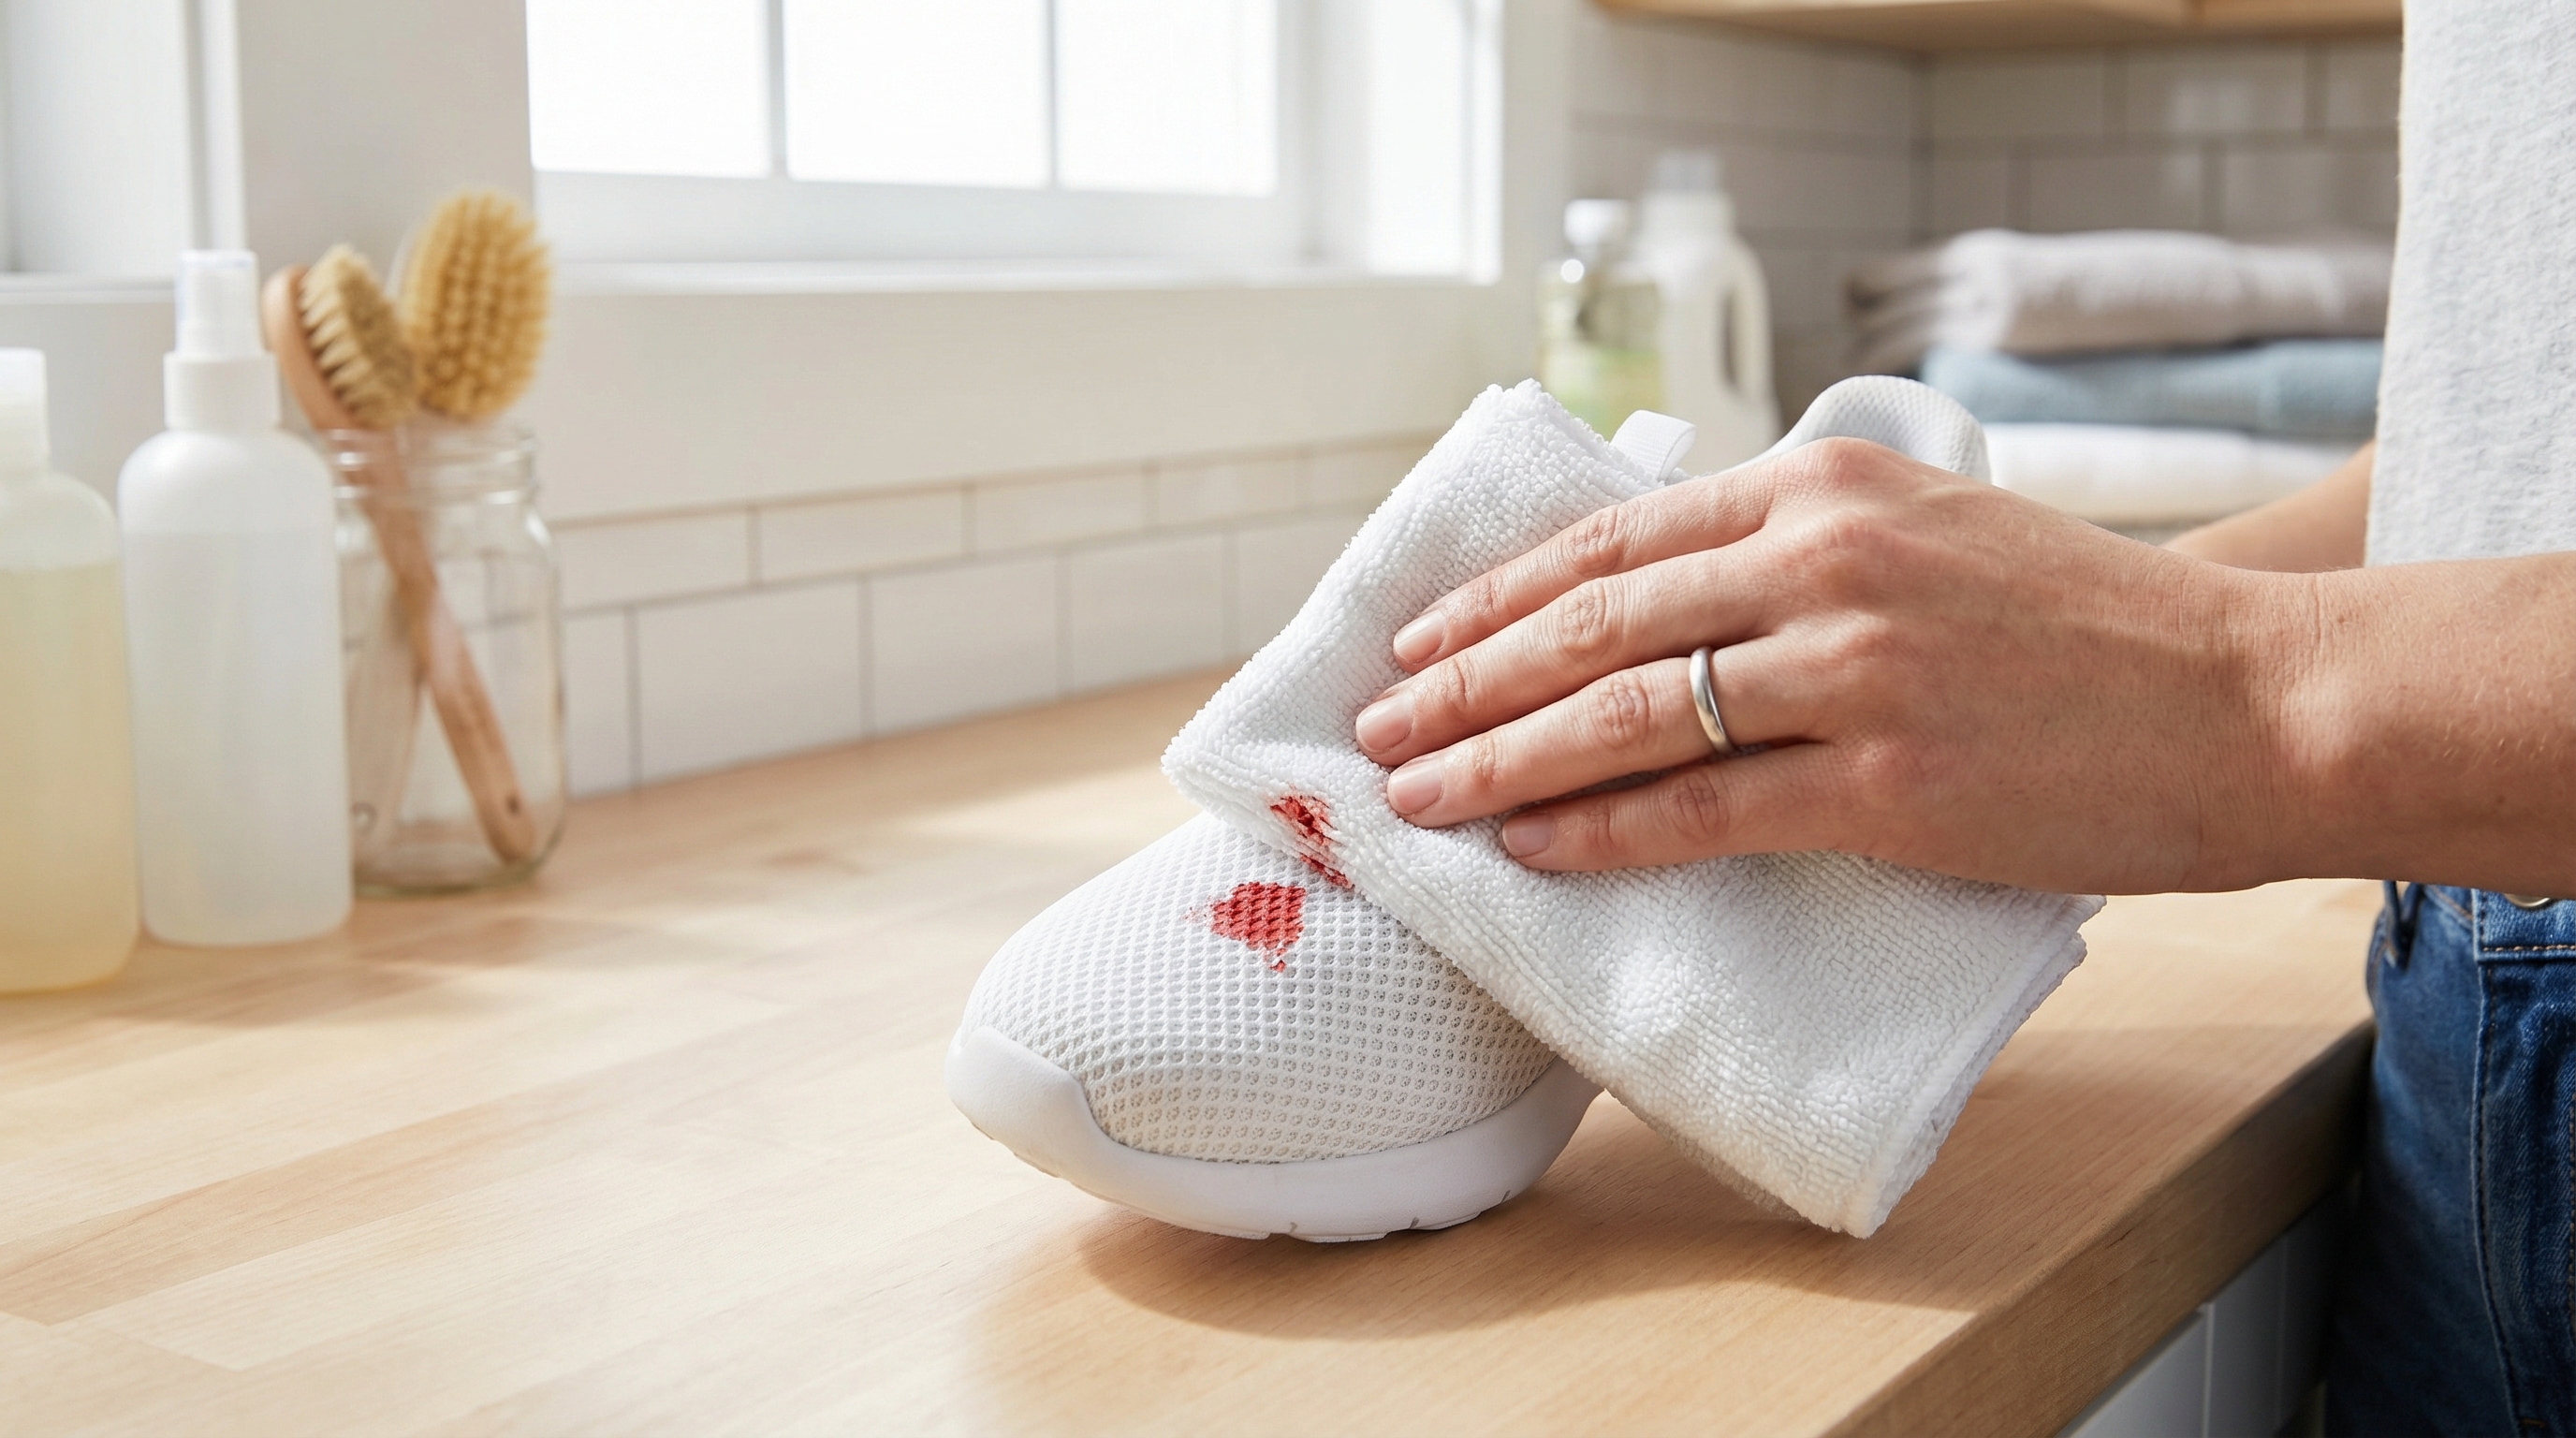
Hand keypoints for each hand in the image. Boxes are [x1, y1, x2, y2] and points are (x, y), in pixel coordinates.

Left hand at [1351, 437, 2311, 893]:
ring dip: (1497, 761)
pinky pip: (1699, 810)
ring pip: (1619, 716)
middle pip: (1589, 624)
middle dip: (1461, 683)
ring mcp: (1852, 669)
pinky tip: (1529, 850)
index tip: (1417, 644)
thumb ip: (1798, 549)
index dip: (1494, 599)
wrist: (2254, 697)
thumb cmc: (2091, 628)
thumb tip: (1654, 608)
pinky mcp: (1886, 783)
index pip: (1611, 540)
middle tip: (1378, 728)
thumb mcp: (1930, 529)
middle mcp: (1823, 558)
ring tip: (1418, 797)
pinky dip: (1597, 833)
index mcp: (1824, 484)